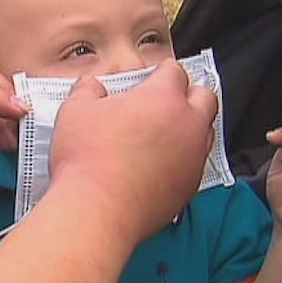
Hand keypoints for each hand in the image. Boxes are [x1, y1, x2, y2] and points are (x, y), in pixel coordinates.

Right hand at [49, 58, 217, 242]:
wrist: (97, 211)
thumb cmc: (87, 160)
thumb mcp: (75, 112)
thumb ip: (87, 90)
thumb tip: (91, 86)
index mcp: (163, 98)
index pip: (174, 71)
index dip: (161, 71)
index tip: (152, 76)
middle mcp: (187, 125)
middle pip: (206, 97)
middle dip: (190, 94)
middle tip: (168, 99)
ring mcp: (192, 158)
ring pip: (206, 132)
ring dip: (191, 127)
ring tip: (167, 132)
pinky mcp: (189, 188)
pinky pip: (196, 165)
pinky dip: (184, 159)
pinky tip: (162, 164)